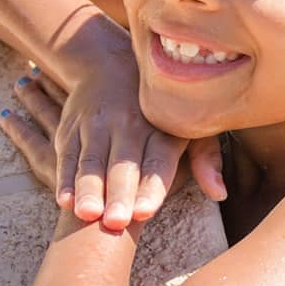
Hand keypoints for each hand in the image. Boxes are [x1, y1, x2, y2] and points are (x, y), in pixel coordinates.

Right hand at [0, 65, 226, 232]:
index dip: (152, 186)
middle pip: (123, 165)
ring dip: (89, 189)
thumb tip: (219, 193)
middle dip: (119, 193)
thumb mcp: (189, 124)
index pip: (157, 160)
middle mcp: (128, 125)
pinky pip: (68, 156)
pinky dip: (65, 178)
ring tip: (87, 214)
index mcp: (161, 129)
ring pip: (92, 161)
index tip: (146, 211)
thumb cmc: (160, 109)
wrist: (109, 64)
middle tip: (116, 221)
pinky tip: (64, 199)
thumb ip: (205, 158)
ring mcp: (97, 126)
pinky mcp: (71, 130)